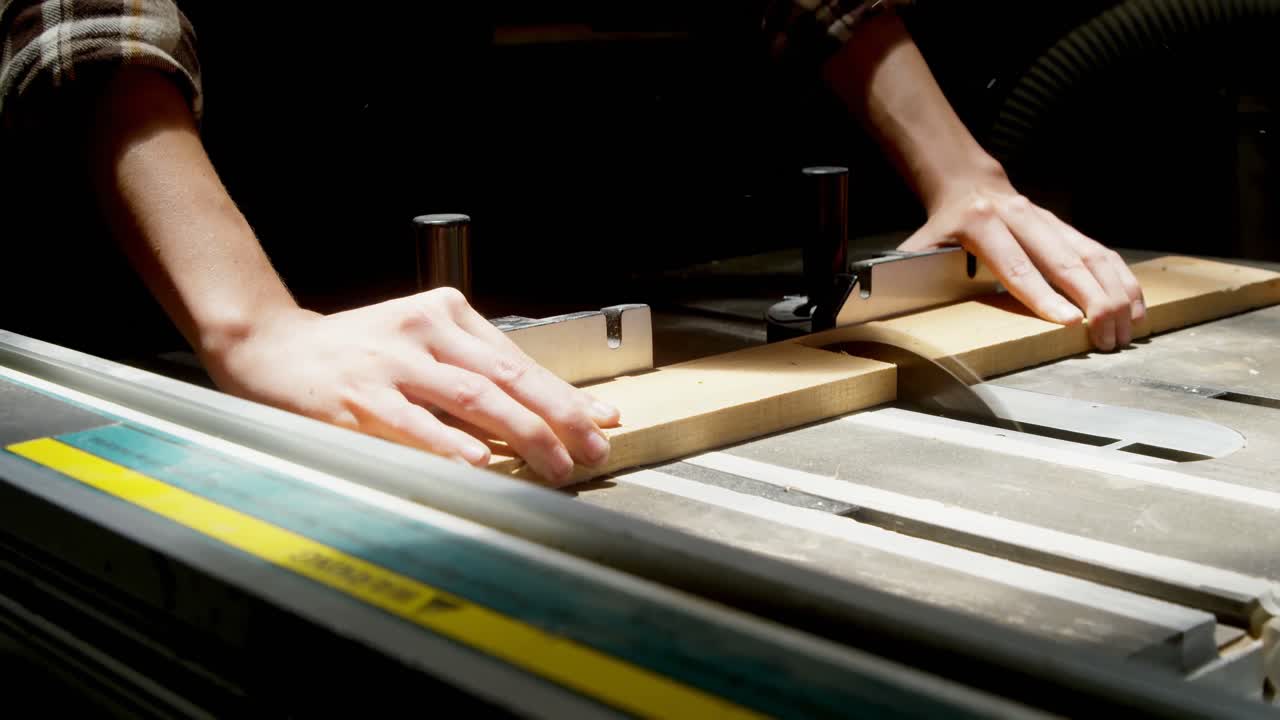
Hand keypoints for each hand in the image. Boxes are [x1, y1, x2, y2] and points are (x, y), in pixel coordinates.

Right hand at [201, 288, 619, 484]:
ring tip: (555, 465)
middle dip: (559, 417)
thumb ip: (473, 371)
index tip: (603, 420)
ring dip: (522, 435)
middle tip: (592, 451)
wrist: (273, 348)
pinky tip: (482, 464)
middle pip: (507, 377)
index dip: (565, 393)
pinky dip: (451, 445)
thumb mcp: (419, 343)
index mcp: (445, 312)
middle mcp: (423, 329)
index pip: (518, 359)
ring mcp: (391, 361)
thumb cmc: (357, 353)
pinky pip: (415, 424)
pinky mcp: (359, 395)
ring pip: (473, 398)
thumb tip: (540, 413)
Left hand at [899, 169, 1145, 350]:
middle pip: (1065, 260)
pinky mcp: (1068, 230)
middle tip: (1106, 335)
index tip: (1067, 320)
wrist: (968, 185)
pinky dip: (1122, 281)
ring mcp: (1050, 222)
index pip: (1015, 266)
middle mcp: (1023, 219)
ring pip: (1093, 255)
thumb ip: (908, 277)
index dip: (1042, 294)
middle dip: (1092, 300)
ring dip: (1115, 293)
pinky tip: (1135, 308)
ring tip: (1126, 329)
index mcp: (981, 225)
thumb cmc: (941, 228)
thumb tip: (889, 306)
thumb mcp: (918, 249)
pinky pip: (1103, 254)